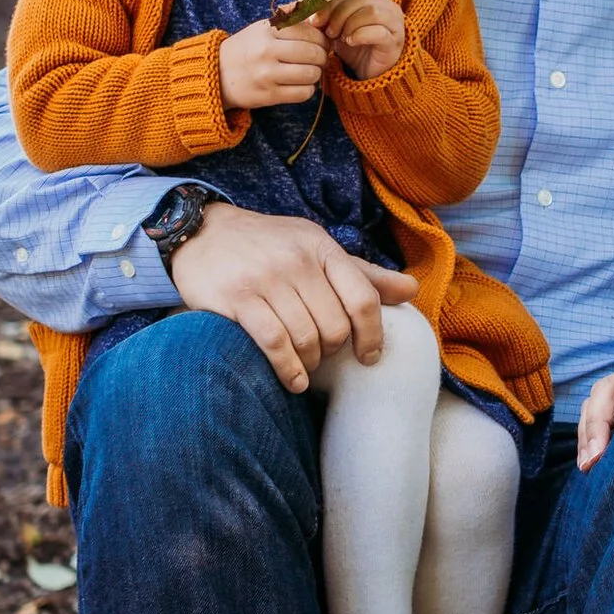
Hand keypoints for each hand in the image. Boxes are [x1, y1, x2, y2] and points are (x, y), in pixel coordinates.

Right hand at [167, 204, 417, 391]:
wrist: (201, 233)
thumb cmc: (268, 247)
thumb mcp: (315, 249)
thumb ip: (361, 274)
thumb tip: (411, 290)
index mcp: (322, 247)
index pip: (363, 296)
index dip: (373, 334)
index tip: (369, 357)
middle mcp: (296, 260)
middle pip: (335, 325)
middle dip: (334, 351)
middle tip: (325, 358)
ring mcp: (265, 279)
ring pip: (306, 337)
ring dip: (311, 364)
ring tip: (306, 368)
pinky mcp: (236, 299)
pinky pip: (275, 344)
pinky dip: (288, 370)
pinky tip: (292, 380)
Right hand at [220, 16, 328, 109]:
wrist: (217, 73)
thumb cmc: (247, 48)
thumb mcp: (263, 27)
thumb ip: (290, 17)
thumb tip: (317, 7)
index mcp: (267, 30)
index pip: (309, 32)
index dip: (321, 39)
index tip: (320, 44)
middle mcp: (266, 51)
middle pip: (313, 53)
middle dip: (322, 57)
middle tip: (318, 59)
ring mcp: (267, 75)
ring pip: (311, 74)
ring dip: (315, 74)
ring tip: (308, 72)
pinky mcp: (268, 95)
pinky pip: (304, 93)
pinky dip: (308, 90)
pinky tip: (300, 85)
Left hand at [323, 0, 405, 79]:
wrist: (370, 71)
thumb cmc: (355, 46)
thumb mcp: (337, 28)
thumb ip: (326, 17)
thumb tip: (309, 13)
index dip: (330, 5)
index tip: (315, 21)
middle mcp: (387, 6)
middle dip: (339, 15)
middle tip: (329, 32)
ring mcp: (394, 23)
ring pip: (371, 12)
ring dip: (350, 25)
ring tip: (341, 38)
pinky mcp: (394, 41)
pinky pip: (378, 32)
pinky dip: (360, 35)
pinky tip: (351, 42)